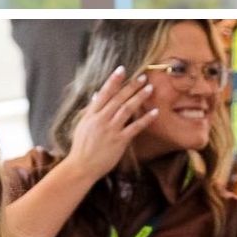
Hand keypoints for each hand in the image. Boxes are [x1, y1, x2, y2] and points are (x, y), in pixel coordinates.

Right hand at [62, 66, 157, 180]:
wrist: (81, 166)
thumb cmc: (81, 147)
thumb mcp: (82, 125)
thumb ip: (91, 110)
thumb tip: (96, 95)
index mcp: (91, 115)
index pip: (104, 93)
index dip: (113, 80)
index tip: (122, 69)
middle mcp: (101, 120)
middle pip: (118, 99)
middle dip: (131, 86)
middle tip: (142, 77)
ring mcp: (110, 130)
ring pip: (127, 109)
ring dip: (139, 98)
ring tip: (149, 88)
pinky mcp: (119, 141)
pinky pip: (135, 127)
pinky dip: (145, 119)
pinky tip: (155, 112)